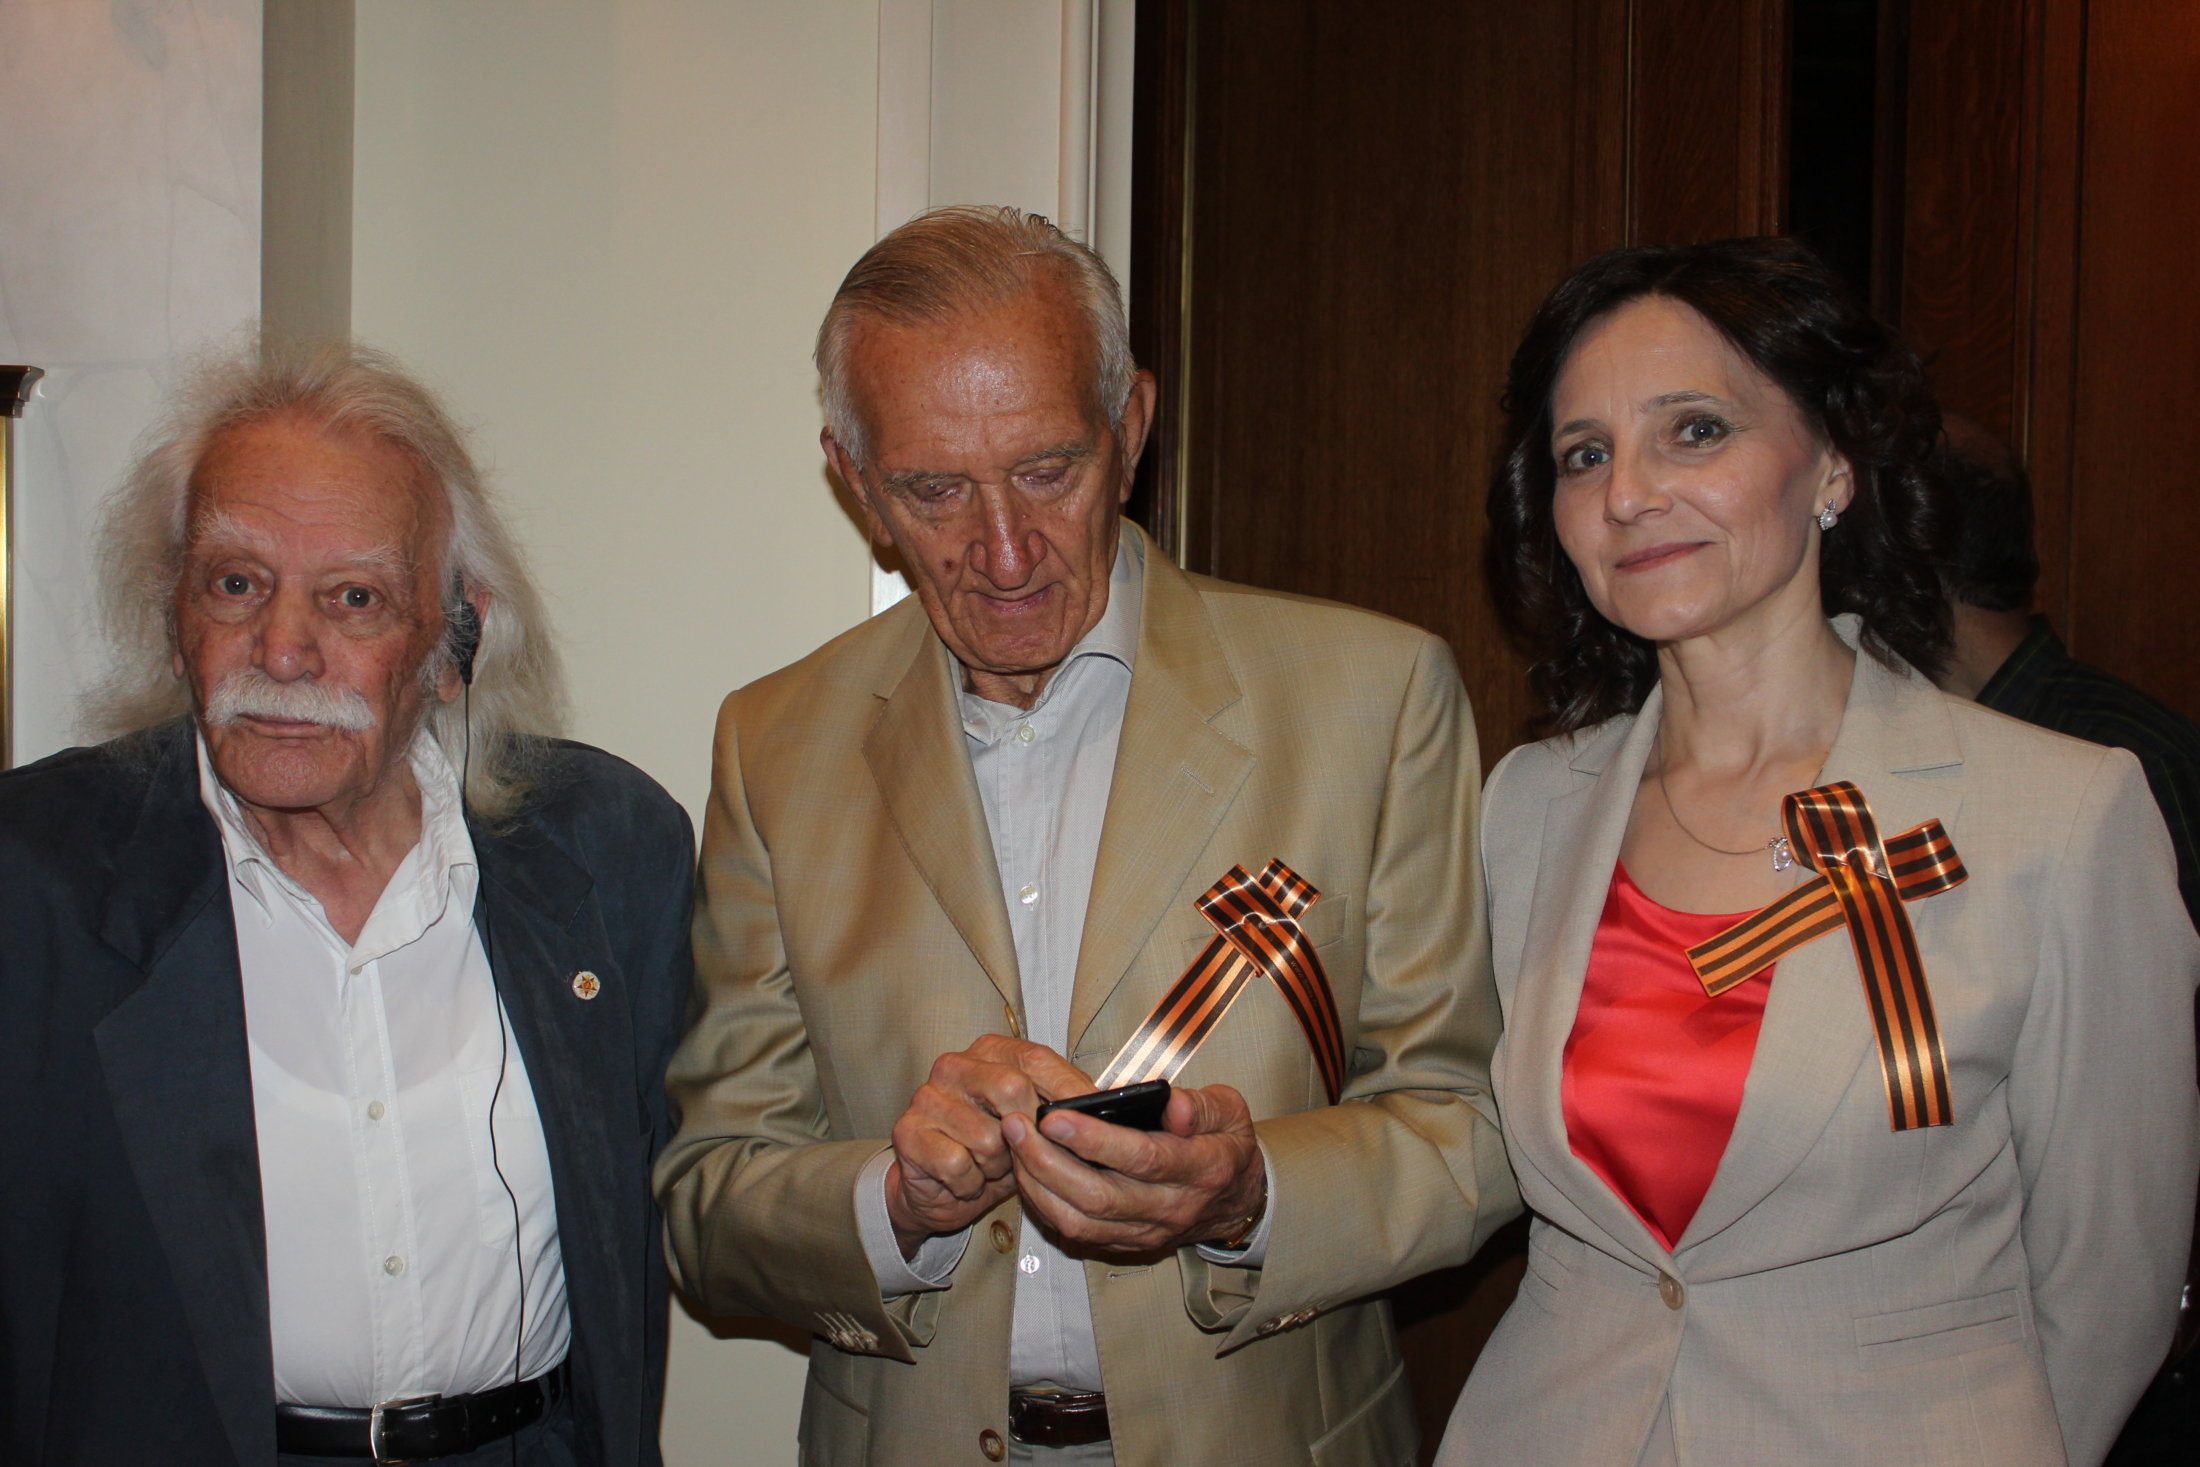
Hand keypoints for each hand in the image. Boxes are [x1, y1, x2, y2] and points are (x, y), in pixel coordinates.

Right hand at [884, 1035, 1094, 1255]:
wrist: (939, 1189)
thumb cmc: (993, 1152)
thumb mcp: (1033, 1125)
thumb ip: (1059, 1107)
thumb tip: (1100, 1105)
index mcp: (989, 1052)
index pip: (1037, 1059)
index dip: (1067, 1090)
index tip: (1090, 1116)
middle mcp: (954, 1066)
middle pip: (1012, 1089)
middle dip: (1027, 1134)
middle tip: (1020, 1151)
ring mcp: (927, 1097)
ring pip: (988, 1137)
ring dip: (996, 1166)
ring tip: (988, 1165)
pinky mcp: (908, 1132)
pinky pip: (958, 1164)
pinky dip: (969, 1182)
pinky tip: (965, 1178)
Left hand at [1004, 1082, 1265, 1255]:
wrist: (1236, 1200)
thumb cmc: (1225, 1145)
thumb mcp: (1230, 1112)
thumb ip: (1200, 1105)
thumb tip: (1172, 1105)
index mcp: (1201, 1169)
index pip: (1143, 1158)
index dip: (1096, 1140)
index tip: (1055, 1117)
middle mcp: (1171, 1208)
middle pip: (1100, 1196)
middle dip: (1049, 1161)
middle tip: (1017, 1125)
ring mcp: (1146, 1231)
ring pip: (1081, 1220)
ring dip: (1039, 1184)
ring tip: (1015, 1143)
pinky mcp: (1126, 1243)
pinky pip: (1076, 1232)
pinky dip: (1045, 1203)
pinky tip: (1027, 1171)